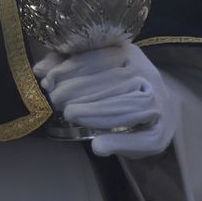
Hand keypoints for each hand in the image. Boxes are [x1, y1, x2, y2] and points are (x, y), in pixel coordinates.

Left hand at [34, 41, 177, 158]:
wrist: (162, 108)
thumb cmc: (118, 86)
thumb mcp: (93, 69)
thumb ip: (65, 65)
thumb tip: (39, 70)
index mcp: (129, 54)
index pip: (100, 58)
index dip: (70, 69)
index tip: (48, 82)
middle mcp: (148, 75)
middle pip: (113, 81)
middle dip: (78, 91)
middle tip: (56, 101)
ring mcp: (158, 104)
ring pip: (129, 106)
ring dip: (96, 112)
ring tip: (70, 115)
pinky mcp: (160, 133)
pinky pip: (143, 139)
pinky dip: (120, 142)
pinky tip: (98, 146)